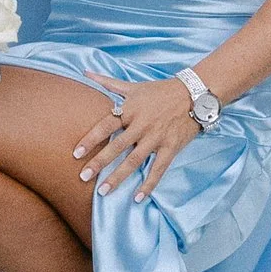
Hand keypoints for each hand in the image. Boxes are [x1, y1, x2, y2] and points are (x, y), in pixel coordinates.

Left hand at [75, 76, 203, 197]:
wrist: (195, 94)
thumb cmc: (160, 91)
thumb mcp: (134, 86)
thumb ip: (108, 83)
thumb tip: (86, 72)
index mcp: (130, 110)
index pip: (105, 126)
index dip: (90, 140)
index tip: (75, 154)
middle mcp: (141, 125)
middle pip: (117, 147)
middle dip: (99, 163)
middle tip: (83, 178)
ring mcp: (156, 138)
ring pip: (134, 161)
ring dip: (118, 177)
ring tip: (103, 192)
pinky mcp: (171, 147)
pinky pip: (158, 169)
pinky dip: (149, 184)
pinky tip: (138, 198)